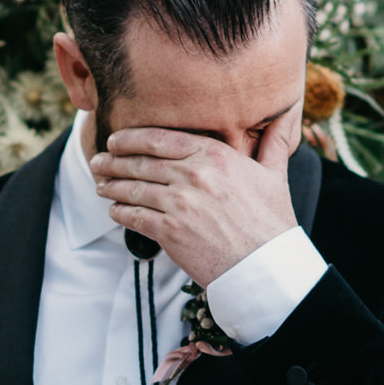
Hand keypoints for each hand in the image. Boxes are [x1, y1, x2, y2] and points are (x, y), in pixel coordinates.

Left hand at [91, 120, 295, 285]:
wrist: (265, 266)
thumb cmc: (272, 222)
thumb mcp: (275, 175)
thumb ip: (273, 144)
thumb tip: (285, 118)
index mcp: (215, 155)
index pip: (161, 139)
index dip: (132, 138)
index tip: (117, 140)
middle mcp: (193, 174)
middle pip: (141, 162)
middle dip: (114, 160)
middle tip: (99, 161)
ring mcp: (179, 203)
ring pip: (133, 188)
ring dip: (111, 185)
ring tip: (100, 184)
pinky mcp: (169, 231)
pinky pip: (134, 216)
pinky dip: (119, 212)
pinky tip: (113, 210)